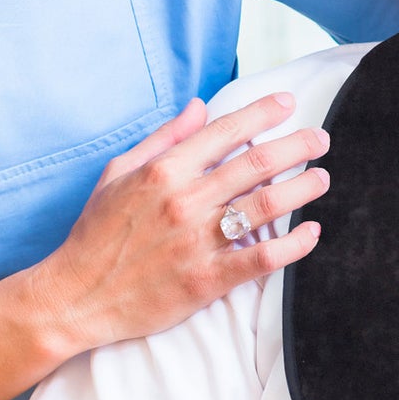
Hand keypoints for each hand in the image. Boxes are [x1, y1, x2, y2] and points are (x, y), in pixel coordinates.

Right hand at [24, 94, 330, 353]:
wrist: (76, 297)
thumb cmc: (95, 233)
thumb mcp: (118, 173)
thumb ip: (163, 138)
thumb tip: (199, 107)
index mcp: (163, 170)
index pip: (225, 131)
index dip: (262, 113)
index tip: (287, 103)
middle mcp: (184, 201)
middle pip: (256, 165)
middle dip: (297, 146)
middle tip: (321, 139)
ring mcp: (197, 242)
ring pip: (266, 207)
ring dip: (302, 188)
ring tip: (322, 178)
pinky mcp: (206, 280)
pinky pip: (261, 258)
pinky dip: (293, 245)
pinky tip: (311, 232)